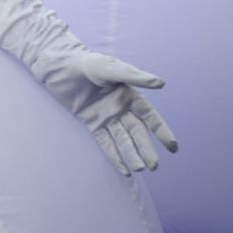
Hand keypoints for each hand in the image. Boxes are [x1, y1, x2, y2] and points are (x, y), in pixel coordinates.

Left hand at [41, 50, 178, 175]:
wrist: (59, 66)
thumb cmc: (86, 62)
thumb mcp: (110, 67)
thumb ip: (134, 76)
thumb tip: (160, 83)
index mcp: (129, 95)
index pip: (150, 117)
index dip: (161, 131)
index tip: (173, 147)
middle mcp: (120, 108)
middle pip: (137, 132)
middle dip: (146, 149)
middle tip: (153, 166)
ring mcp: (106, 117)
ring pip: (122, 139)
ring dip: (131, 154)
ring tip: (140, 169)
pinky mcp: (91, 122)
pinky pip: (104, 142)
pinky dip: (113, 155)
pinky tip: (123, 170)